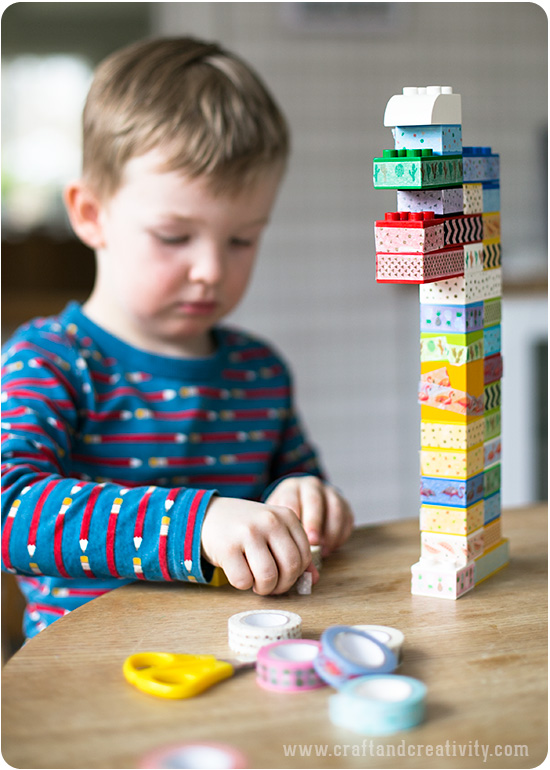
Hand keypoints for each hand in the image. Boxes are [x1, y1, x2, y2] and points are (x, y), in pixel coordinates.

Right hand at [201, 497, 315, 594]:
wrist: (208, 515)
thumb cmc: (246, 528)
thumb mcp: (274, 531)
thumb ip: (294, 551)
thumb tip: (313, 579)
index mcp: (287, 516)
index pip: (305, 556)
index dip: (296, 575)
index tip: (283, 576)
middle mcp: (270, 521)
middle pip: (290, 567)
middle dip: (282, 585)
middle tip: (271, 585)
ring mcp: (248, 533)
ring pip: (268, 577)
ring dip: (263, 588)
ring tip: (256, 582)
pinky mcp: (228, 547)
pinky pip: (243, 581)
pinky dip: (243, 585)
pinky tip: (239, 573)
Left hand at [265, 476, 353, 556]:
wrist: (302, 502)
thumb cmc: (286, 515)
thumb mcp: (278, 516)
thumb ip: (280, 528)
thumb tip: (284, 549)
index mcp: (291, 488)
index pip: (291, 498)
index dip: (292, 516)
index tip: (292, 533)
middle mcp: (311, 487)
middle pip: (314, 501)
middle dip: (314, 523)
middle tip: (312, 542)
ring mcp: (330, 494)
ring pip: (335, 508)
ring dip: (331, 531)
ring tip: (323, 550)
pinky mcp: (344, 505)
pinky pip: (347, 518)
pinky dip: (341, 534)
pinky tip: (331, 547)